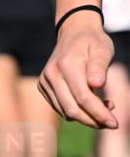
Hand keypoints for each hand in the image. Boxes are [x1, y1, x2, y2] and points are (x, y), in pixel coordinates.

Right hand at [38, 12, 116, 127]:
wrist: (73, 32)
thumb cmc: (92, 42)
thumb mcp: (102, 50)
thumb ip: (99, 67)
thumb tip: (97, 84)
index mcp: (66, 65)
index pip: (82, 98)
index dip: (99, 113)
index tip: (114, 123)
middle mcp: (51, 74)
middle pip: (72, 109)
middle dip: (93, 120)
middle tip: (111, 122)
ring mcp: (45, 81)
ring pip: (65, 111)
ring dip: (86, 116)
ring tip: (104, 106)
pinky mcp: (43, 86)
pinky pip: (60, 107)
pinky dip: (76, 111)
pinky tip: (91, 102)